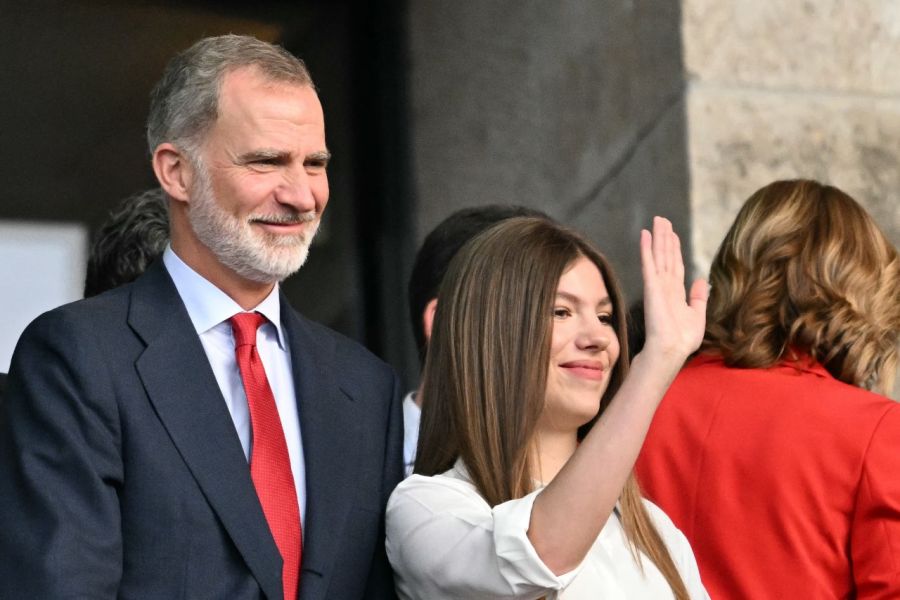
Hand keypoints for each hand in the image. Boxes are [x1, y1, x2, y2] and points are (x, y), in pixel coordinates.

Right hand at [639, 217, 707, 365]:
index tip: (672, 234)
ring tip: (656, 221)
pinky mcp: (651, 286)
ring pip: (658, 255)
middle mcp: (665, 286)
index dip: (674, 249)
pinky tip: (645, 235)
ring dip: (657, 237)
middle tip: (662, 219)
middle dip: (664, 238)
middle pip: (665, 256)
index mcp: (676, 293)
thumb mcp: (698, 315)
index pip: (675, 265)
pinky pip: (649, 263)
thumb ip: (698, 297)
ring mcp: (657, 285)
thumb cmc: (682, 339)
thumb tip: (701, 280)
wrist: (671, 350)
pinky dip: (646, 248)